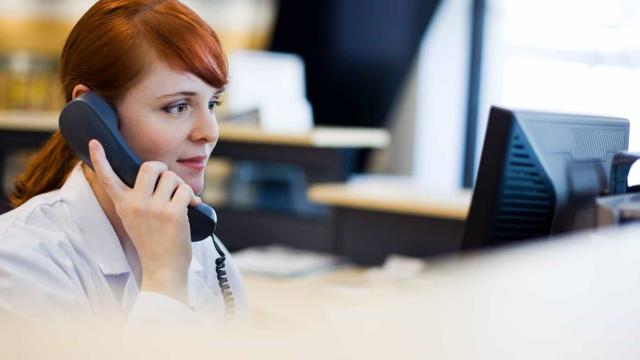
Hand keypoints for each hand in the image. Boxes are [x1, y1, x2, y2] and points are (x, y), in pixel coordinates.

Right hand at [88, 139, 200, 303]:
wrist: (162, 268)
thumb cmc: (153, 243)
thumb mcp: (135, 220)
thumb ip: (139, 200)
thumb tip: (162, 177)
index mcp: (123, 205)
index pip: (108, 178)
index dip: (101, 159)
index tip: (94, 142)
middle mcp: (135, 204)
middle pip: (150, 166)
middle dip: (164, 170)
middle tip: (168, 183)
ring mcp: (153, 208)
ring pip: (172, 177)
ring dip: (180, 187)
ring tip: (179, 203)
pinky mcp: (172, 213)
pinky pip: (186, 190)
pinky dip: (192, 197)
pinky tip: (191, 209)